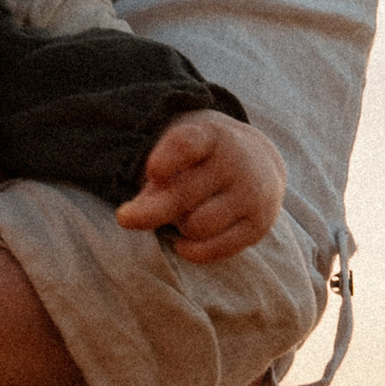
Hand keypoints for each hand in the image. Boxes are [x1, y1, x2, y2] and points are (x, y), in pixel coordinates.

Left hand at [116, 112, 285, 264]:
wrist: (259, 164)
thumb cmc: (202, 159)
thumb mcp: (179, 152)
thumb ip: (155, 180)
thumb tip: (131, 217)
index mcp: (210, 135)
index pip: (187, 144)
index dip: (169, 158)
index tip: (152, 171)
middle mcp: (235, 161)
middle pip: (183, 194)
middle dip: (152, 210)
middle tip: (125, 218)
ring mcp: (251, 193)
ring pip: (197, 225)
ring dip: (180, 226)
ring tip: (182, 215)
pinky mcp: (258, 224)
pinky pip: (216, 249)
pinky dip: (193, 251)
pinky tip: (183, 243)